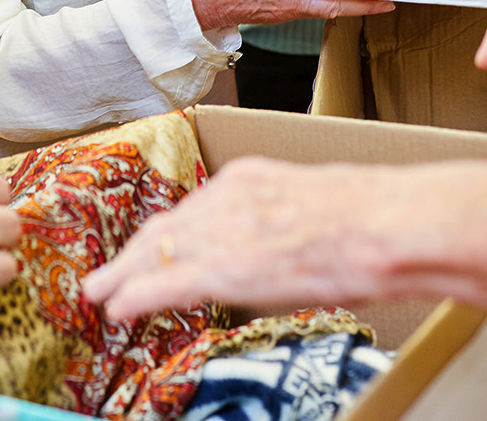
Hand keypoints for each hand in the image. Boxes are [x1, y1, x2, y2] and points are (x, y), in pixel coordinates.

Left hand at [82, 157, 486, 321]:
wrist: (386, 225)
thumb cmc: (374, 217)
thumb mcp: (315, 201)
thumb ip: (281, 216)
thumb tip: (276, 241)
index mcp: (250, 178)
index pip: (193, 208)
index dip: (167, 232)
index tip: (152, 245)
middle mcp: (226, 199)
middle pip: (165, 229)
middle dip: (134, 253)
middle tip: (107, 272)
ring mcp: (221, 233)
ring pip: (155, 254)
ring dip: (123, 276)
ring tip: (100, 293)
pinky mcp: (223, 269)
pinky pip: (165, 284)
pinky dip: (134, 296)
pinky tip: (115, 308)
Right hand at [188, 0, 394, 30]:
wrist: (201, 4)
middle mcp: (290, 2)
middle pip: (337, 7)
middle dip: (366, 6)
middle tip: (389, 1)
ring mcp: (286, 13)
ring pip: (326, 12)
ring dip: (351, 8)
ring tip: (371, 3)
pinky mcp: (280, 16)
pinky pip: (312, 13)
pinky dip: (330, 8)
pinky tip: (336, 2)